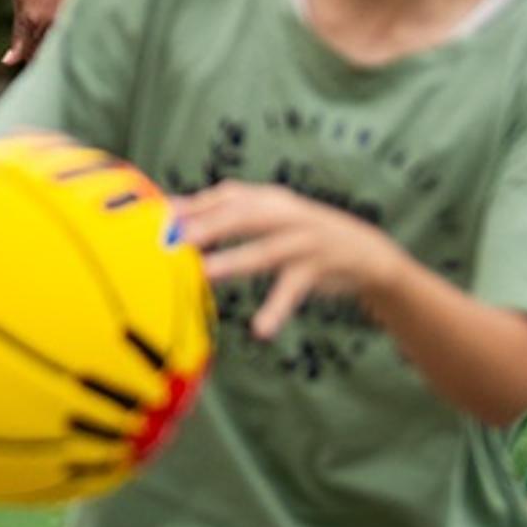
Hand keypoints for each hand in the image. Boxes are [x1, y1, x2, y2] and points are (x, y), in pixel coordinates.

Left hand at [8, 0, 92, 65]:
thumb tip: (9, 62)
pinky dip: (85, 28)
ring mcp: (78, 12)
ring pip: (73, 42)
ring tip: (66, 32)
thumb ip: (18, 35)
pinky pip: (90, 26)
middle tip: (50, 50)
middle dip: (51, 56)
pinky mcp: (96, 3)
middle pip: (54, 53)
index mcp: (36, 21)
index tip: (35, 60)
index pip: (34, 58)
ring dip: (69, 43)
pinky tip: (82, 21)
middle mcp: (58, 21)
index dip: (33, 61)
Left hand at [174, 180, 411, 340]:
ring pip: (263, 252)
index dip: (194, 204)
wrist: (367, 252)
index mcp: (268, 199)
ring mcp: (302, 241)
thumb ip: (228, 212)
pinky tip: (260, 330)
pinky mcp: (317, 269)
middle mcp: (285, 214)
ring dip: (233, 262)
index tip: (158, 214)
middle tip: (176, 238)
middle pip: (242, 216)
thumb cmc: (300, 234)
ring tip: (205, 274)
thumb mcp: (270, 215)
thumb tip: (173, 212)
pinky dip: (276, 310)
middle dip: (208, 225)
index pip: (227, 196)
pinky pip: (292, 291)